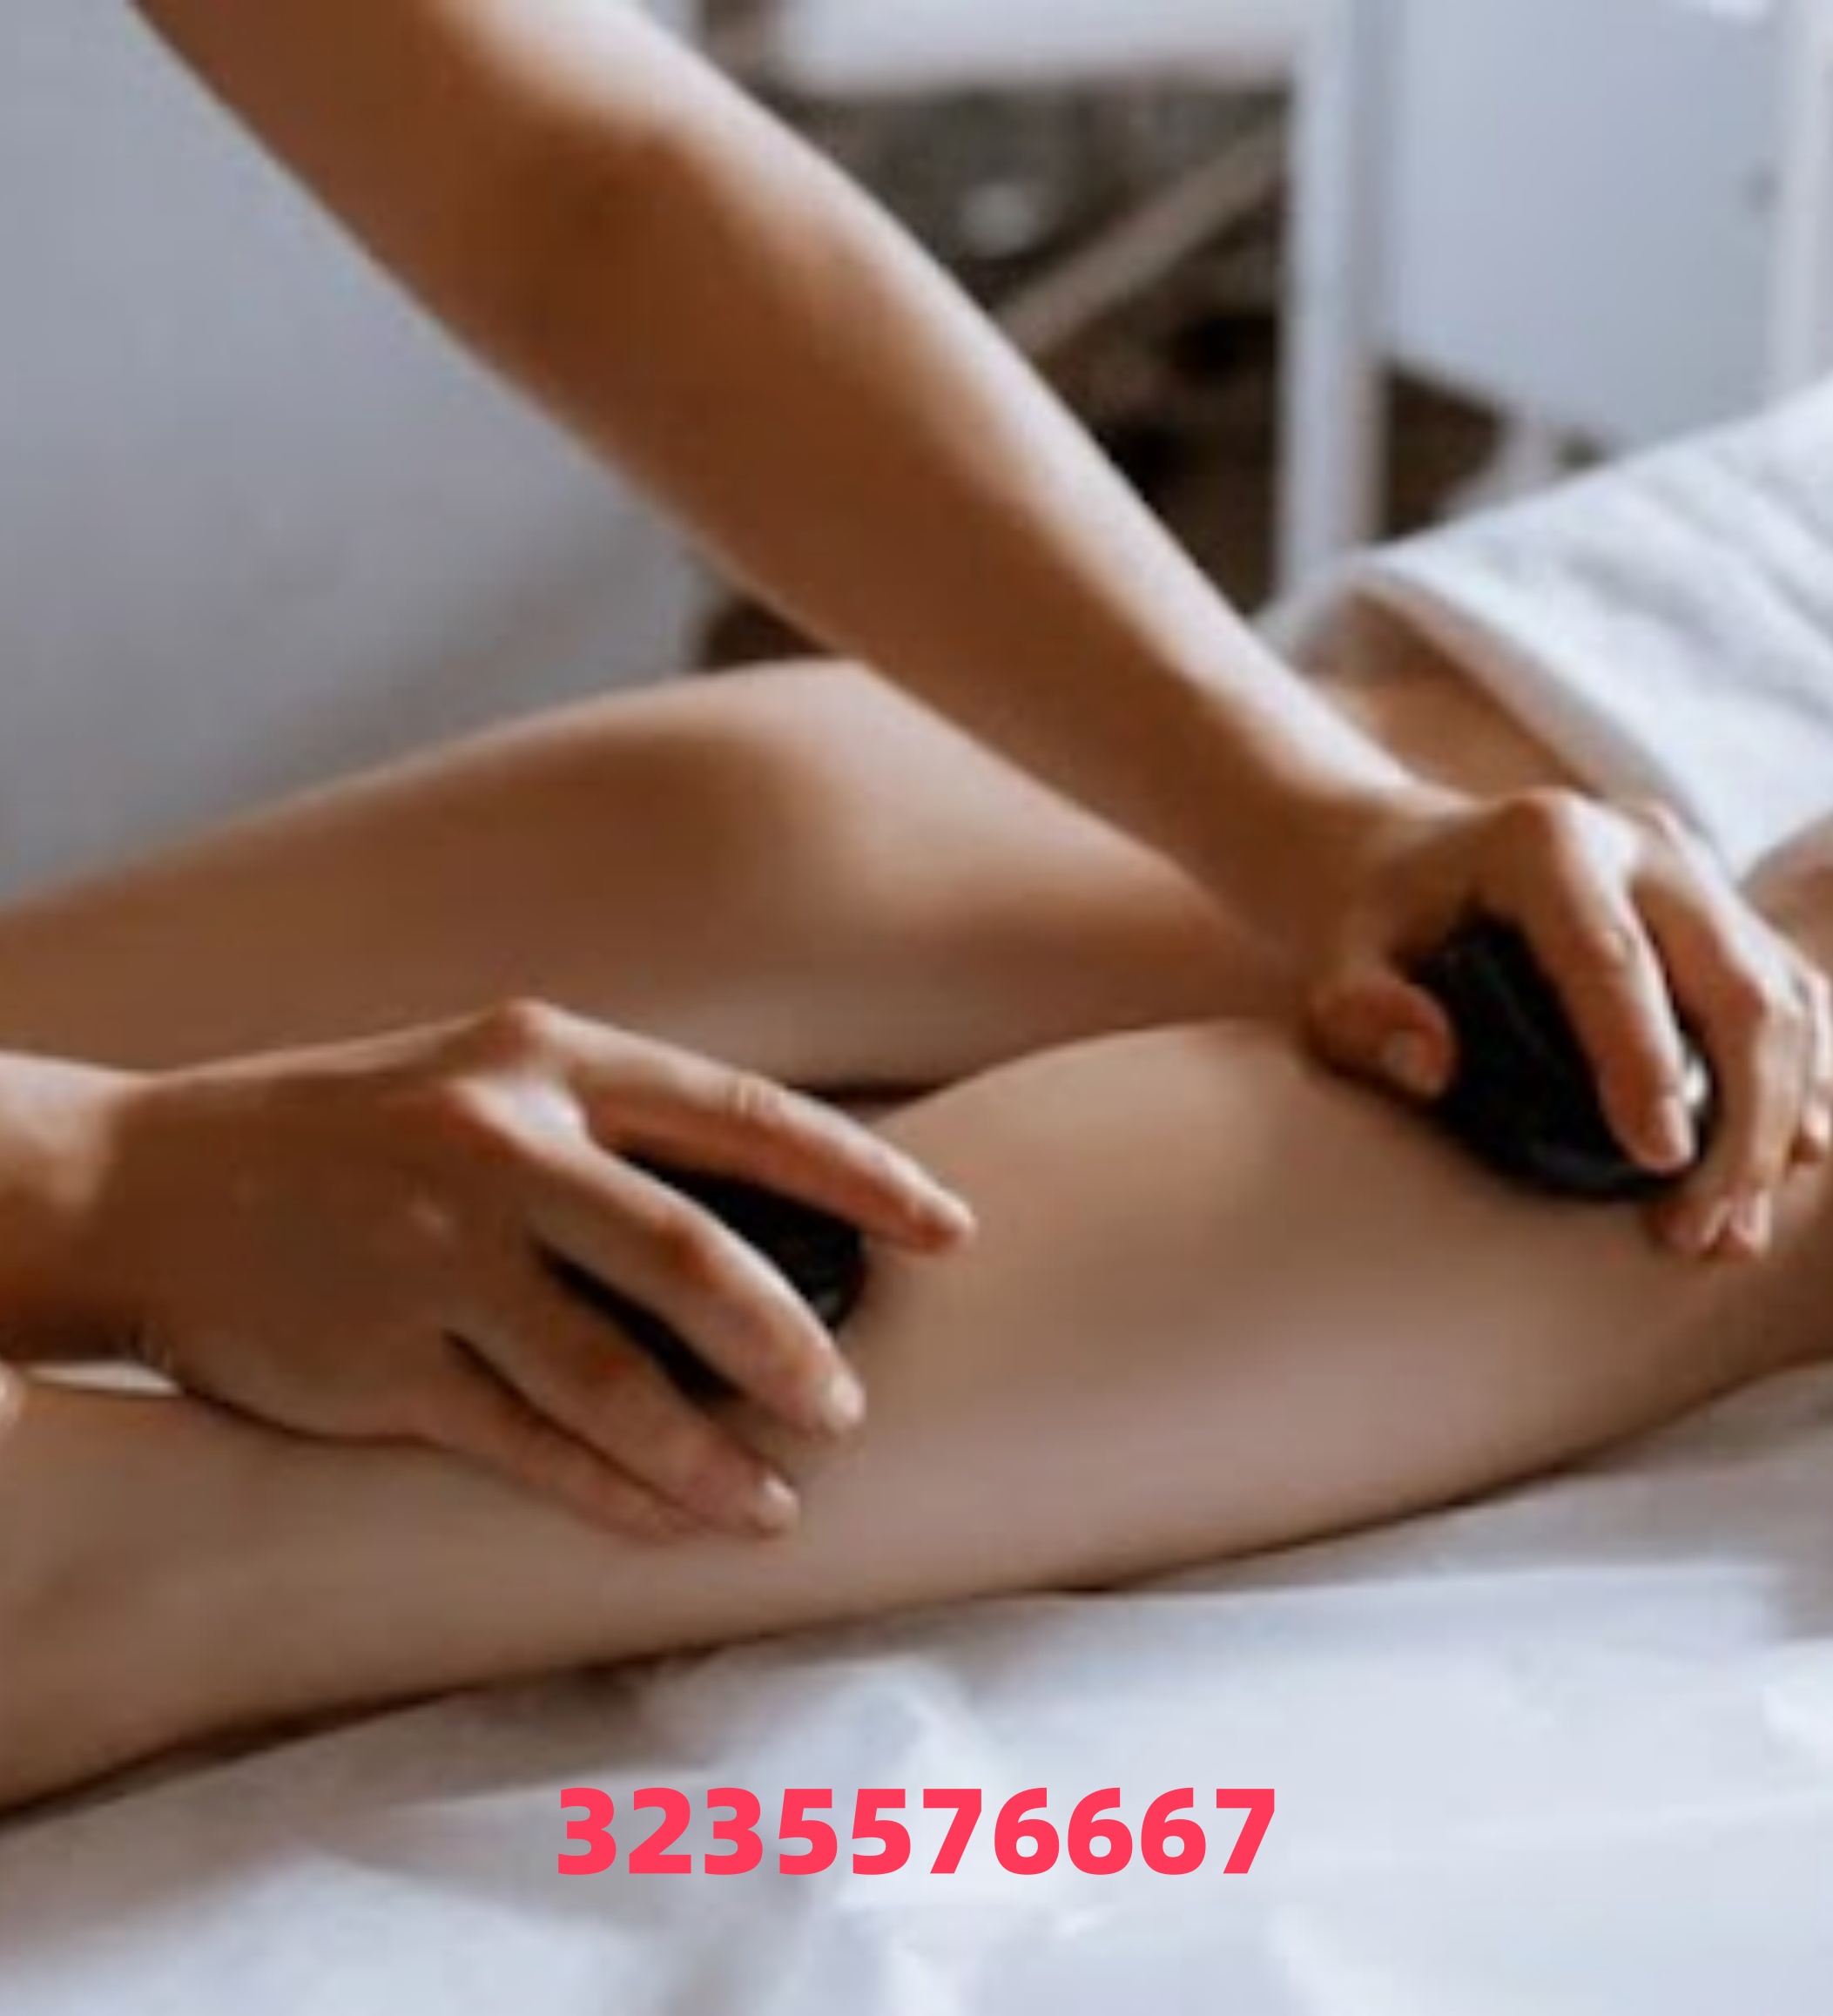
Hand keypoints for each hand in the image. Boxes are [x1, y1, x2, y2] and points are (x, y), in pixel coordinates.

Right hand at [66, 1001, 974, 1537]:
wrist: (146, 1184)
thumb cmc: (362, 1129)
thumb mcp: (490, 1076)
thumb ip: (622, 1131)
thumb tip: (785, 1211)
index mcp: (546, 1061)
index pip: (740, 1116)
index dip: (861, 1178)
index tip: (949, 1229)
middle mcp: (497, 1150)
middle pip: (688, 1254)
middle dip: (790, 1339)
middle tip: (853, 1404)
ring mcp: (432, 1260)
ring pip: (608, 1375)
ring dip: (709, 1448)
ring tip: (777, 1501)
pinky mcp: (378, 1366)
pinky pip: (523, 1444)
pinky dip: (611, 1490)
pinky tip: (673, 1518)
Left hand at [1299, 783, 1832, 1259]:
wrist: (1413, 857)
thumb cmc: (1373, 924)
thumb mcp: (1336, 964)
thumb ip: (1362, 1013)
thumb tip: (1431, 1067)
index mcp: (1544, 839)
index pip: (1610, 959)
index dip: (1642, 1061)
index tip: (1657, 1160)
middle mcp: (1641, 842)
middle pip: (1729, 984)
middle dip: (1735, 1119)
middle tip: (1696, 1234)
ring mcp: (1696, 872)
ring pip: (1779, 998)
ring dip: (1776, 1120)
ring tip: (1730, 1231)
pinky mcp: (1726, 911)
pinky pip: (1792, 999)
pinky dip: (1801, 1084)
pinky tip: (1789, 1165)